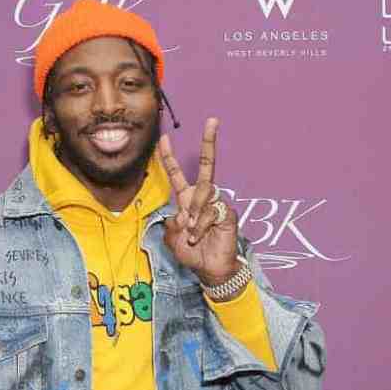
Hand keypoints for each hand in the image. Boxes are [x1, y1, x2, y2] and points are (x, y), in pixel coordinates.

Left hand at [157, 117, 241, 285]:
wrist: (210, 270)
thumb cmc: (192, 254)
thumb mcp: (172, 238)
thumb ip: (173, 223)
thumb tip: (186, 212)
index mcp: (186, 201)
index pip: (177, 175)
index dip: (169, 158)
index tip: (163, 139)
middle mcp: (203, 198)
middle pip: (206, 166)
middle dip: (209, 142)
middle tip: (213, 120)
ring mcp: (217, 204)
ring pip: (202, 196)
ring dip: (193, 217)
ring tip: (192, 234)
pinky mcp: (227, 213)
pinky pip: (210, 212)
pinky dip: (200, 227)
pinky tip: (199, 236)